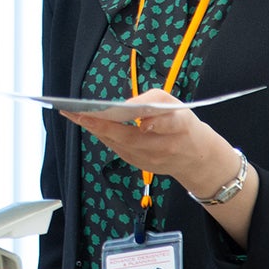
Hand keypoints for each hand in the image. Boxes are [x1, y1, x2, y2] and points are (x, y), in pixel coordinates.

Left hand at [61, 89, 227, 187]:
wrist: (195, 157)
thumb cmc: (182, 123)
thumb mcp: (176, 105)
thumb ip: (154, 103)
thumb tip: (129, 109)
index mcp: (179, 127)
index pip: (165, 123)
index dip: (148, 120)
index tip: (125, 111)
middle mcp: (165, 147)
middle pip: (130, 137)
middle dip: (101, 125)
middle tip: (75, 112)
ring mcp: (151, 160)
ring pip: (119, 145)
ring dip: (95, 130)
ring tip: (73, 114)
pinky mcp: (141, 166)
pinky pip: (118, 149)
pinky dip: (103, 136)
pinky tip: (88, 124)